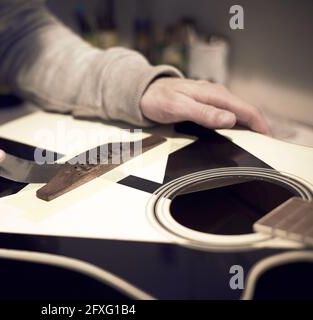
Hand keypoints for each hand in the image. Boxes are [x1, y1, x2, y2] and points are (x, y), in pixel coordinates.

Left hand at [140, 78, 270, 134]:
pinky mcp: (206, 103)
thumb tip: (230, 120)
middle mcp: (216, 94)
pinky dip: (236, 124)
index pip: (246, 109)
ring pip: (237, 112)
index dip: (260, 125)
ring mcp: (211, 98)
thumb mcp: (179, 107)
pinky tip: (236, 133)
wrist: (144, 92)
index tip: (269, 140)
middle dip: (258, 127)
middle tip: (266, 145)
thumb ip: (204, 113)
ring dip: (248, 126)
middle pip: (245, 111)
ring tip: (255, 142)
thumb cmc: (158, 99)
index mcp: (214, 94)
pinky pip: (226, 113)